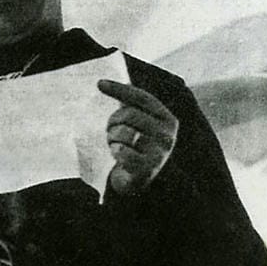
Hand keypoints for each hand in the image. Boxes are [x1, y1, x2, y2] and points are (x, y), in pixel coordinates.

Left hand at [97, 80, 178, 195]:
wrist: (138, 182)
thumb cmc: (135, 148)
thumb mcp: (140, 125)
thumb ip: (131, 106)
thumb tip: (105, 83)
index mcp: (167, 119)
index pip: (142, 97)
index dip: (120, 89)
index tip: (99, 84)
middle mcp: (167, 134)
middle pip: (129, 115)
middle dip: (112, 121)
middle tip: (110, 131)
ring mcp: (159, 152)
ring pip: (123, 133)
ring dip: (111, 138)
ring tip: (114, 143)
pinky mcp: (146, 168)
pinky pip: (121, 151)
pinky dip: (114, 151)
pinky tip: (118, 155)